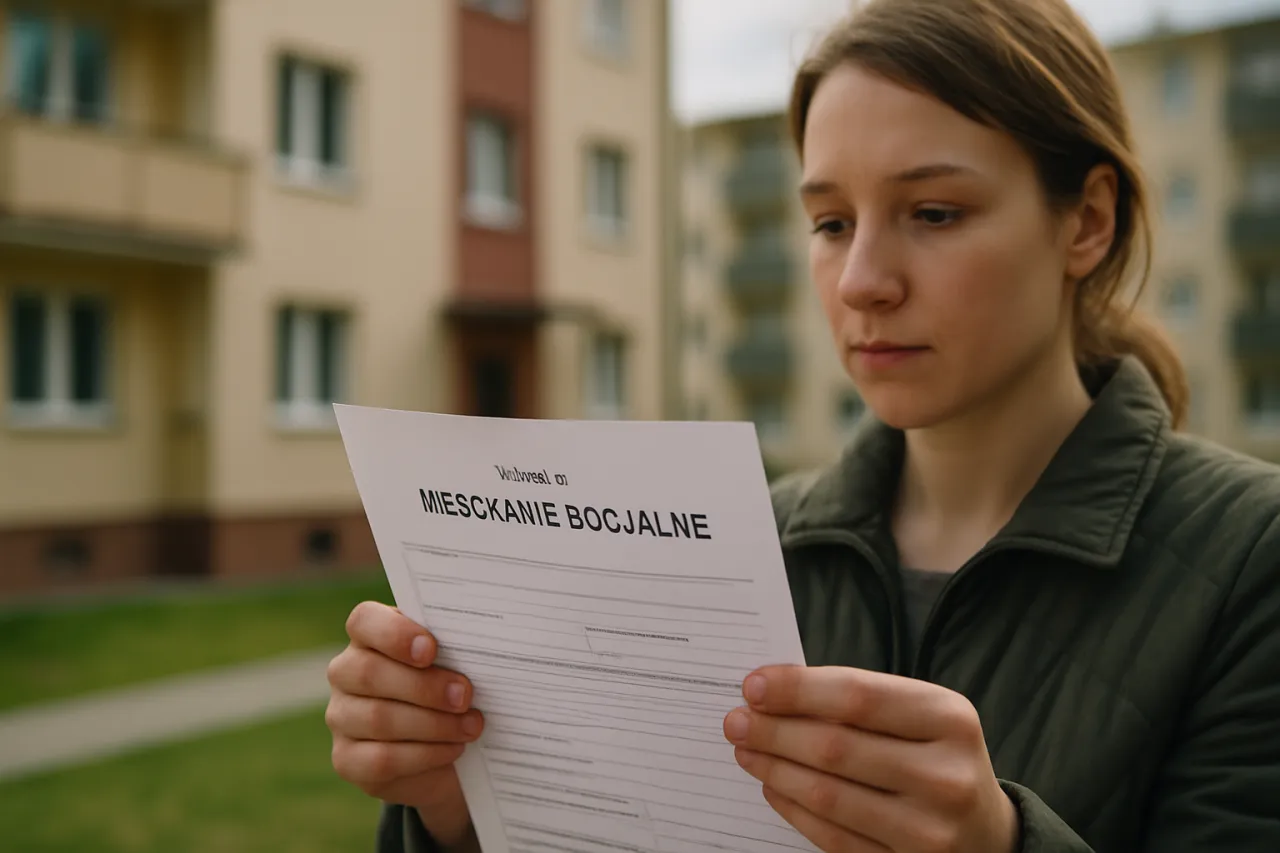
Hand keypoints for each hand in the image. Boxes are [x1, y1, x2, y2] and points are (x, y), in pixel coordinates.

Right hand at [326, 601, 483, 847]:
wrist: (447, 749)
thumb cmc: (452, 689)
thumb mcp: (455, 664)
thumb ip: (456, 649)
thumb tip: (482, 645)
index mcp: (369, 636)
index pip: (365, 622)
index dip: (394, 634)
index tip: (431, 649)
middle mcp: (346, 672)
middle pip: (370, 673)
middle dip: (425, 686)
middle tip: (465, 696)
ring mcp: (341, 717)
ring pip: (378, 719)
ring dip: (433, 724)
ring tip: (470, 726)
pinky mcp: (348, 759)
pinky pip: (381, 758)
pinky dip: (424, 755)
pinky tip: (452, 749)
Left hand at [723, 666, 1018, 852]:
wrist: (986, 832)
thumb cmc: (939, 756)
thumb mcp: (922, 715)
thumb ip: (861, 700)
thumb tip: (774, 692)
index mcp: (949, 719)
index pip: (857, 696)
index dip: (798, 689)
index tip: (753, 685)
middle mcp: (945, 775)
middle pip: (836, 747)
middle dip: (774, 730)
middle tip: (736, 721)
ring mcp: (928, 830)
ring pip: (828, 795)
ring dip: (775, 769)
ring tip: (746, 750)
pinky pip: (832, 836)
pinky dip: (793, 808)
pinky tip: (772, 787)